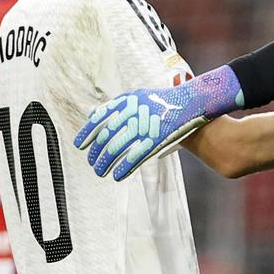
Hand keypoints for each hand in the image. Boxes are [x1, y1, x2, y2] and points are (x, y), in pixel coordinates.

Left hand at [74, 66, 242, 180]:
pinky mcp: (157, 138)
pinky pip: (136, 156)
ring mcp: (146, 125)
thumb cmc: (165, 103)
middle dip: (97, 152)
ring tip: (100, 172)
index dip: (88, 133)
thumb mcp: (140, 97)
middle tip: (92, 163)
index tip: (80, 146)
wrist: (194, 102)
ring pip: (118, 147)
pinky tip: (117, 176)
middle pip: (107, 136)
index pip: (100, 118)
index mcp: (128, 100)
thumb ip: (118, 107)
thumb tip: (92, 114)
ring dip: (106, 162)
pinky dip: (125, 167)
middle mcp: (134, 111)